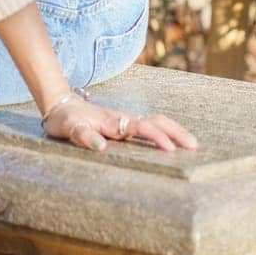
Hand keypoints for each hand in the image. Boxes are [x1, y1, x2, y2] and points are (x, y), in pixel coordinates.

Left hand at [41, 94, 197, 152]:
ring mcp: (125, 119)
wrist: (61, 105)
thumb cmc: (65, 120)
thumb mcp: (68, 129)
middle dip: (175, 131)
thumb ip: (82, 136)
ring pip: (155, 121)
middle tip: (194, 146)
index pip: (139, 127)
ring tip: (192, 144)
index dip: (155, 137)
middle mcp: (123, 118)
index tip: (170, 149)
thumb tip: (101, 146)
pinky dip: (166, 130)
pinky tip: (175, 140)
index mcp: (112, 121)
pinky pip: (150, 125)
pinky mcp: (125, 123)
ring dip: (174, 130)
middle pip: (155, 120)